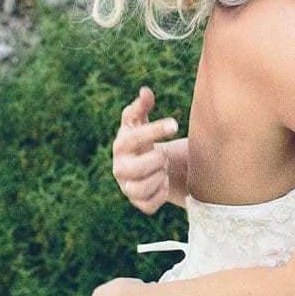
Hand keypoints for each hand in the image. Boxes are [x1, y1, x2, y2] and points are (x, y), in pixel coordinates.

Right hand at [112, 87, 177, 213]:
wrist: (149, 166)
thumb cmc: (145, 141)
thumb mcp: (141, 122)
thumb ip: (142, 107)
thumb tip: (145, 91)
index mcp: (121, 145)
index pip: (133, 138)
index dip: (153, 131)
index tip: (174, 124)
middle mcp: (119, 168)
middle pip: (136, 168)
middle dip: (157, 160)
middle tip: (163, 157)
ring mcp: (127, 187)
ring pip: (141, 188)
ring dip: (159, 178)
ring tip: (162, 170)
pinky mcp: (138, 203)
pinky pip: (150, 204)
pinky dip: (161, 194)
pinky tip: (162, 183)